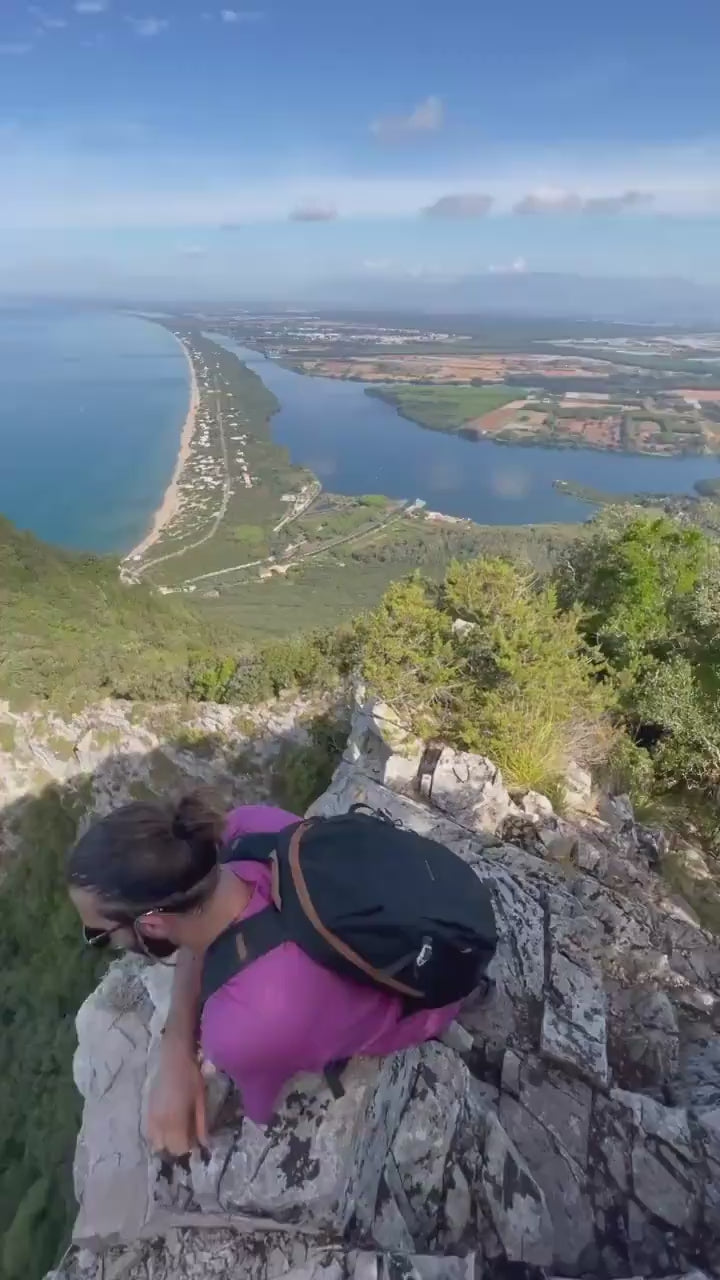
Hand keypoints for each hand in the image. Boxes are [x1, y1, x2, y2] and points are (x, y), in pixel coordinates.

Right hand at [146, 1040, 207, 1156]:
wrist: (174, 1059)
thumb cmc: (192, 1078)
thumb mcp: (201, 1102)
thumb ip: (201, 1125)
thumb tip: (204, 1144)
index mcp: (174, 1120)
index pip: (179, 1148)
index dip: (189, 1146)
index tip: (195, 1139)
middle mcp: (159, 1123)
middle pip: (166, 1148)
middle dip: (177, 1145)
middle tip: (187, 1134)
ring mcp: (150, 1117)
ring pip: (155, 1142)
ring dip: (166, 1140)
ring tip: (177, 1129)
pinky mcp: (147, 1111)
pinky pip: (150, 1132)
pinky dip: (158, 1133)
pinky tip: (168, 1123)